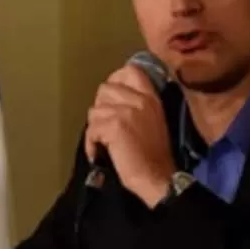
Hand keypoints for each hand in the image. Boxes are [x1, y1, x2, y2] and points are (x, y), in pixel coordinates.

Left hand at [85, 64, 175, 206]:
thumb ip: (137, 105)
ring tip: (103, 142)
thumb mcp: (153, 120)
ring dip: (95, 128)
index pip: (130, 71)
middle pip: (105, 88)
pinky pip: (92, 129)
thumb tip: (112, 100)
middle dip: (101, 107)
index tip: (111, 98)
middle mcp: (140, 100)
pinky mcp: (115, 126)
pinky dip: (91, 143)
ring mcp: (127, 111)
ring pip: (95, 110)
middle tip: (105, 125)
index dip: (115, 80)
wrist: (157, 177)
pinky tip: (99, 152)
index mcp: (151, 97)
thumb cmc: (154, 155)